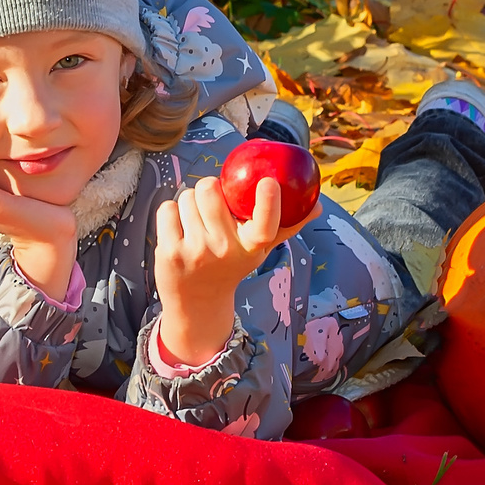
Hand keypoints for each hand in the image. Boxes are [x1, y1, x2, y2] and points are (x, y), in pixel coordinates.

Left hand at [153, 175, 303, 366]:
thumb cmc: (231, 266)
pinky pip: (167, 208)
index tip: (268, 183)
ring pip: (186, 196)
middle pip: (210, 190)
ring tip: (197, 221)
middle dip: (209, 189)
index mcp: (252, 247)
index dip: (268, 202)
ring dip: (190, 202)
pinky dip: (172, 212)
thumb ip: (286, 226)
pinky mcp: (169, 251)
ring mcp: (195, 251)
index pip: (266, 225)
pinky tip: (180, 229)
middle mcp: (225, 249)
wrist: (198, 302)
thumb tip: (317, 205)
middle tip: (213, 202)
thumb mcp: (259, 250)